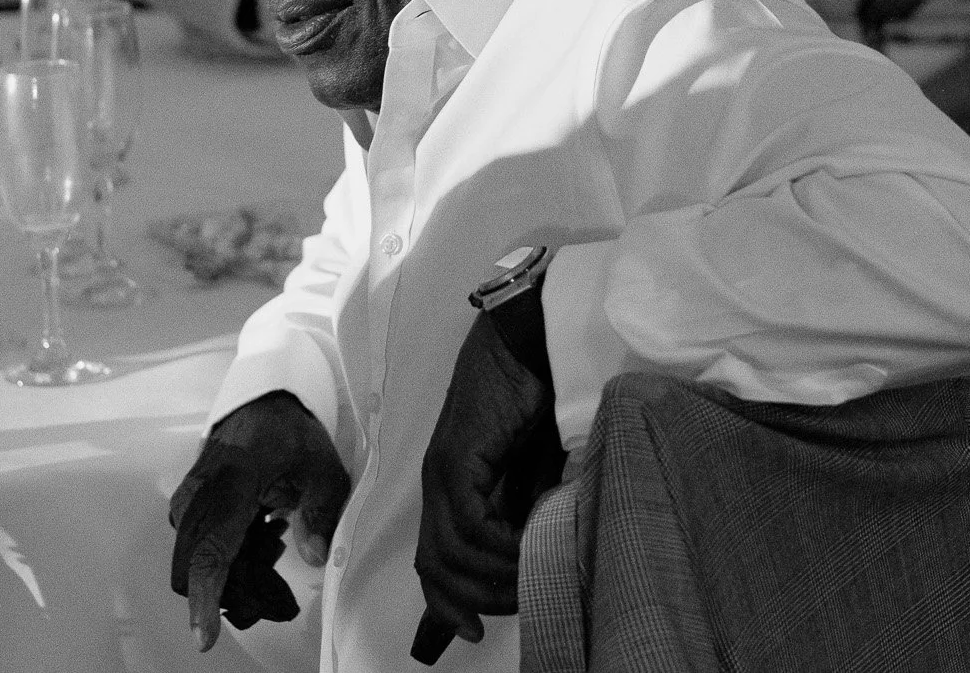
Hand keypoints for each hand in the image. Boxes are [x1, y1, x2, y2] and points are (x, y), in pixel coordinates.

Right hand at [169, 390, 350, 651]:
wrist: (262, 400)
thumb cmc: (289, 432)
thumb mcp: (320, 468)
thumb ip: (319, 513)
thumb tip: (315, 556)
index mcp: (231, 486)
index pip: (211, 551)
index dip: (206, 598)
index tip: (203, 637)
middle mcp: (200, 497)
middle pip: (202, 568)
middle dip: (236, 592)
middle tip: (278, 591)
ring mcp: (191, 502)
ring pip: (202, 562)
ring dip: (237, 574)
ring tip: (277, 544)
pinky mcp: (192, 506)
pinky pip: (203, 547)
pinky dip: (232, 557)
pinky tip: (264, 538)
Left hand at [411, 289, 565, 664]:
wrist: (529, 340)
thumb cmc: (537, 396)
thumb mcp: (533, 469)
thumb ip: (527, 508)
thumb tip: (537, 557)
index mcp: (451, 488)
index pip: (432, 562)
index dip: (448, 603)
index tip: (475, 630)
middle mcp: (438, 484)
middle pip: (436, 567)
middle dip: (478, 597)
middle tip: (521, 599)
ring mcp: (442, 472)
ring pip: (451, 553)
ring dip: (494, 576)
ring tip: (532, 574)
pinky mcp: (455, 459)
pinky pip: (470, 525)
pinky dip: (500, 546)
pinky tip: (529, 543)